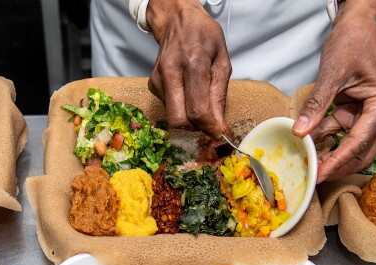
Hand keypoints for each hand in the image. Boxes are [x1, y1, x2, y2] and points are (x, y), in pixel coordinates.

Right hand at [145, 0, 231, 138]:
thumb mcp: (222, 62)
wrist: (177, 21)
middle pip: (179, 120)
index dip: (209, 127)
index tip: (218, 132)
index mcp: (193, 63)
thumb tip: (218, 126)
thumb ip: (219, 96)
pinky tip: (186, 92)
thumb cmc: (204, 38)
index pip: (197, 109)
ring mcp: (158, 78)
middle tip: (208, 123)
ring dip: (189, 118)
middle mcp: (171, 71)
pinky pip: (168, 108)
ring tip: (199, 102)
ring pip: (172, 117)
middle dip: (196, 128)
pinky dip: (180, 107)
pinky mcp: (152, 84)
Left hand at [293, 0, 375, 182]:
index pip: (360, 141)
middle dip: (339, 165)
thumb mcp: (332, 72)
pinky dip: (324, 140)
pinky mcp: (354, 113)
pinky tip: (307, 146)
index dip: (340, 160)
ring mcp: (367, 115)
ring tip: (308, 164)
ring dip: (330, 155)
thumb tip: (300, 131)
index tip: (321, 174)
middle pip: (361, 151)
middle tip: (314, 176)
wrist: (356, 27)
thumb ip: (317, 103)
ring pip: (350, 146)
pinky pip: (339, 133)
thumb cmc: (352, 43)